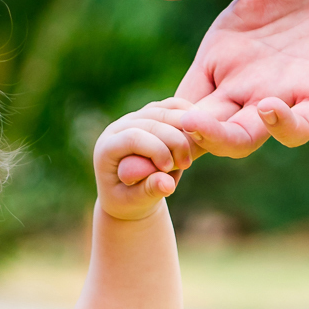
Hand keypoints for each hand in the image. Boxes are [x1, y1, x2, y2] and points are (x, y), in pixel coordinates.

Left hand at [95, 98, 199, 220]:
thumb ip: (149, 192)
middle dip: (174, 141)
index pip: (132, 137)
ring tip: (194, 152)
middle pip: (151, 121)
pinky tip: (201, 130)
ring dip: (185, 128)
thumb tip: (167, 184)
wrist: (129, 193)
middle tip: (186, 164)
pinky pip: (171, 105)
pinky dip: (188, 114)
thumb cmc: (129, 201)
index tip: (169, 168)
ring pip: (163, 110)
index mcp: (107, 148)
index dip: (155, 149)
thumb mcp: (135, 202)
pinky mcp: (150, 113)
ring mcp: (134, 117)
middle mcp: (118, 127)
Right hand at [132, 0, 308, 151]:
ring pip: (240, 139)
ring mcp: (281, 97)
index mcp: (220, 62)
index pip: (180, 106)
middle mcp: (244, 87)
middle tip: (163, 136)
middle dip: (180, 139)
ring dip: (218, 139)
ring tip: (199, 125)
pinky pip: (296, 129)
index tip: (144, 121)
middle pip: (202, 131)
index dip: (162, 120)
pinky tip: (268, 105)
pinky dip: (280, 127)